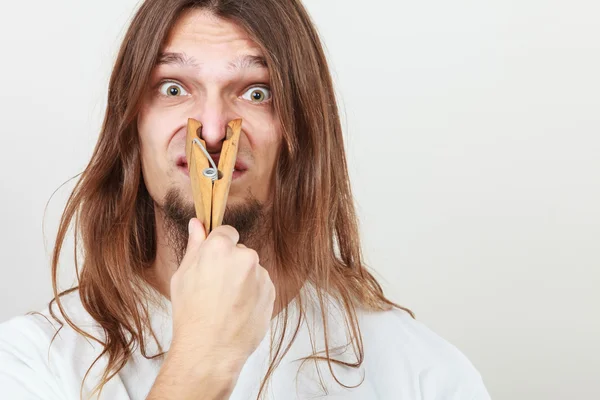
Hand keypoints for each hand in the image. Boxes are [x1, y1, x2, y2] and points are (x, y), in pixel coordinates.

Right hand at [161, 218, 275, 396]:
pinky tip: (238, 310)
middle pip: (239, 252)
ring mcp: (261, 274)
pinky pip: (261, 285)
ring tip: (227, 304)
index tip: (213, 262)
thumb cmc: (191, 314)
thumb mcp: (183, 276)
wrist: (210, 350)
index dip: (218, 247)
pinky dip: (252, 294)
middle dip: (230, 264)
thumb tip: (196, 223)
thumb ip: (194, 246)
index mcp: (220, 248)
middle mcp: (245, 256)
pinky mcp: (271, 291)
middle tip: (215, 289)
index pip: (226, 232)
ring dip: (243, 280)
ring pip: (251, 270)